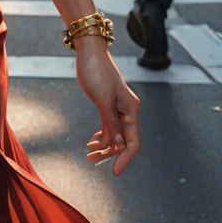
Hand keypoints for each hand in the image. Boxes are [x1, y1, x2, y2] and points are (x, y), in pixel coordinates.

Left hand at [74, 37, 140, 174]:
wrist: (88, 50)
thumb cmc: (96, 71)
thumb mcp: (102, 99)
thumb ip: (111, 123)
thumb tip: (119, 145)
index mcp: (131, 109)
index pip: (133, 142)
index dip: (125, 159)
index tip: (113, 172)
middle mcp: (128, 110)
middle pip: (123, 141)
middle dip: (109, 154)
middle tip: (91, 162)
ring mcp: (118, 107)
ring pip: (115, 134)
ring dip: (103, 146)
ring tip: (88, 155)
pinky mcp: (108, 104)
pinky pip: (109, 125)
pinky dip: (102, 135)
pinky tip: (92, 142)